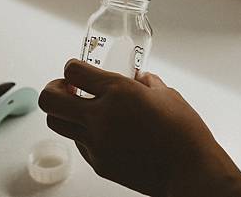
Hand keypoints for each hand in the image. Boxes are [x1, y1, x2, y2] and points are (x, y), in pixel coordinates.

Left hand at [39, 59, 240, 196]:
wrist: (190, 172)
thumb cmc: (184, 132)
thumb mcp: (167, 94)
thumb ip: (145, 82)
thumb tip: (137, 78)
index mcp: (118, 92)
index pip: (73, 71)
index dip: (71, 67)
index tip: (77, 70)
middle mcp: (100, 117)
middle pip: (49, 99)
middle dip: (53, 89)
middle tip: (67, 89)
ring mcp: (96, 143)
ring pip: (58, 123)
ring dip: (65, 113)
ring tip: (83, 111)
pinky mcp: (99, 164)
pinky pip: (80, 143)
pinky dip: (85, 134)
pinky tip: (106, 132)